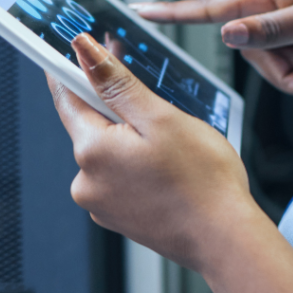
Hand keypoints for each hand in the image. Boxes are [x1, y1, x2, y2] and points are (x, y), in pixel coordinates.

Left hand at [48, 33, 260, 275]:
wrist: (225, 239)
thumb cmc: (204, 182)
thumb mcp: (163, 119)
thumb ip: (118, 84)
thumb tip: (85, 52)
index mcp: (93, 150)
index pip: (67, 96)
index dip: (76, 69)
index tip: (85, 52)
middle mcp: (87, 180)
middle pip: (92, 125)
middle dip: (120, 109)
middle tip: (159, 107)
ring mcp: (101, 203)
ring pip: (110, 153)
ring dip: (134, 140)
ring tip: (176, 149)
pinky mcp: (119, 217)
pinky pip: (121, 178)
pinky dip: (140, 167)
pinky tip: (170, 170)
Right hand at [131, 0, 292, 99]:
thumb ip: (272, 30)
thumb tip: (227, 33)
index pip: (212, 5)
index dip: (172, 13)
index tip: (136, 11)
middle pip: (250, 50)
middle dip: (285, 72)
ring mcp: (279, 7)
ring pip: (270, 59)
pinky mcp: (292, 20)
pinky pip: (287, 55)